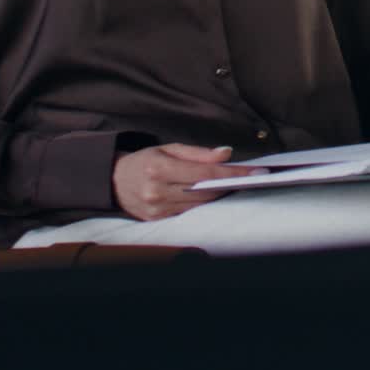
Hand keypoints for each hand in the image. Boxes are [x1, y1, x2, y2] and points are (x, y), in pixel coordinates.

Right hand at [112, 143, 262, 219]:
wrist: (115, 181)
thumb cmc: (145, 160)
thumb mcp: (169, 148)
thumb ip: (198, 153)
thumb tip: (226, 153)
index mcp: (159, 168)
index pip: (205, 173)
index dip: (232, 173)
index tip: (254, 172)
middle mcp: (158, 191)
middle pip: (205, 192)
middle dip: (230, 184)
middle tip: (252, 177)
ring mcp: (158, 209)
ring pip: (200, 205)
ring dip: (219, 195)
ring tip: (236, 184)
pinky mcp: (159, 221)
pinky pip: (189, 213)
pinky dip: (204, 204)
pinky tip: (214, 195)